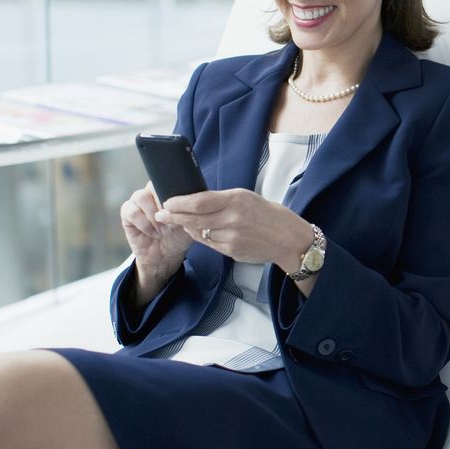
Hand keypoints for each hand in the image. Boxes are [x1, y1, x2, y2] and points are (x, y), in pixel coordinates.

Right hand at [119, 183, 191, 297]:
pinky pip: (132, 212)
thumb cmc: (179, 236)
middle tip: (172, 220)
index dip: (172, 192)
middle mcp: (151, 193)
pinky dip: (144, 224)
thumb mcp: (189, 221)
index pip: (166, 179)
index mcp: (166, 190)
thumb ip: (188, 208)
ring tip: (164, 230)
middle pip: (152, 185)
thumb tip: (186, 201)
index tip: (179, 208)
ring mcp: (137, 202)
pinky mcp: (127, 214)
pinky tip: (153, 233)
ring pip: (140, 196)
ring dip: (154, 215)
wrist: (166, 256)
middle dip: (163, 204)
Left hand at [154, 188, 312, 273]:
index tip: (167, 202)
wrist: (287, 238)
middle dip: (174, 216)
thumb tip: (193, 201)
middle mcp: (232, 218)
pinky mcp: (231, 250)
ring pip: (198, 232)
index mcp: (236, 200)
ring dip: (187, 227)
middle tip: (162, 214)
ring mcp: (231, 236)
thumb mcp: (245, 197)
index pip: (198, 201)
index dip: (178, 203)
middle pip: (193, 218)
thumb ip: (221, 200)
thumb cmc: (266, 214)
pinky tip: (199, 231)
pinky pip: (208, 243)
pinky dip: (201, 236)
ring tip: (180, 221)